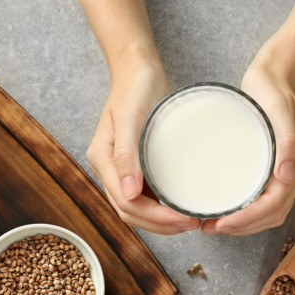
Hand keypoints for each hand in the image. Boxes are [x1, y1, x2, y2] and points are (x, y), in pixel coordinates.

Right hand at [87, 61, 200, 233]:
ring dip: (162, 221)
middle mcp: (110, 169)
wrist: (138, 69)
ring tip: (189, 221)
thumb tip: (128, 193)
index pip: (126, 204)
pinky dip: (162, 207)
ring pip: (138, 208)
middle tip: (191, 224)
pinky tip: (181, 207)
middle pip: (131, 212)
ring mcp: (123, 169)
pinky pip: (147, 195)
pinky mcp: (136, 165)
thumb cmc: (134, 88)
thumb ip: (127, 155)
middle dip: (160, 225)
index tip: (182, 219)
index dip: (155, 218)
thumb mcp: (131, 119)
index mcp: (103, 160)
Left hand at [202, 62, 294, 235]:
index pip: (275, 204)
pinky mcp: (275, 167)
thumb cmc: (273, 88)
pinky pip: (265, 199)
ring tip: (216, 224)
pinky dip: (248, 212)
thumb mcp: (279, 111)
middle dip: (243, 227)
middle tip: (212, 227)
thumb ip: (288, 142)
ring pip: (269, 212)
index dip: (248, 219)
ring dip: (245, 224)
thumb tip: (286, 176)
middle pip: (272, 214)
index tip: (222, 223)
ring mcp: (287, 171)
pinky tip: (229, 210)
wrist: (276, 74)